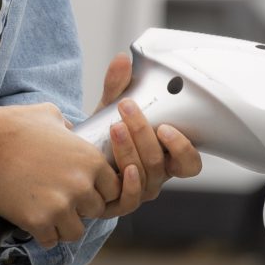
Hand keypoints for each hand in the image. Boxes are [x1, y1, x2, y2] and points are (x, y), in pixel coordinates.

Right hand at [0, 99, 120, 245]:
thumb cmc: (13, 124)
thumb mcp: (51, 116)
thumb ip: (70, 129)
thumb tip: (73, 133)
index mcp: (91, 160)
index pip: (113, 190)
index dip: (96, 190)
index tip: (79, 188)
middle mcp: (81, 184)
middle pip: (96, 213)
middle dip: (80, 209)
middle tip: (59, 200)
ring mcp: (60, 205)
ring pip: (75, 232)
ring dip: (62, 226)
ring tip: (46, 214)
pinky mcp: (37, 221)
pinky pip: (50, 241)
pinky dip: (41, 234)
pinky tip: (30, 220)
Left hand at [82, 49, 201, 220]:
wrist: (75, 156)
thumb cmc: (103, 133)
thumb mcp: (111, 109)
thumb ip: (117, 86)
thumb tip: (122, 60)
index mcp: (165, 158)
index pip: (188, 163)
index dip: (183, 148)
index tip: (167, 127)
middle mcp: (155, 177)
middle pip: (161, 163)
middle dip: (145, 133)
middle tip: (127, 108)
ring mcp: (138, 192)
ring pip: (145, 176)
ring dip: (131, 150)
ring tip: (116, 127)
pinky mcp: (117, 204)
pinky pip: (129, 200)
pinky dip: (128, 184)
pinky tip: (122, 168)